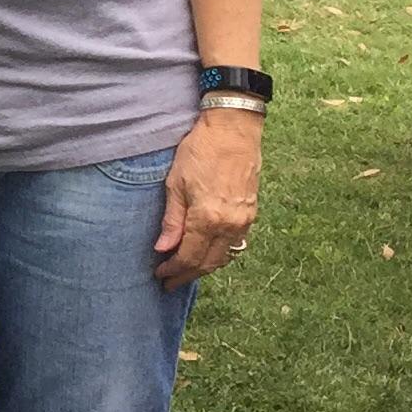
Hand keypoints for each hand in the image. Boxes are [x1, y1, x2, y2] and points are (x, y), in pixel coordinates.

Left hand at [154, 108, 261, 285]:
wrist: (234, 129)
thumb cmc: (201, 150)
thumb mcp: (175, 183)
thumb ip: (172, 220)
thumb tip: (163, 248)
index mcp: (208, 218)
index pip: (189, 257)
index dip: (174, 270)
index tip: (160, 275)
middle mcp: (230, 224)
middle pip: (209, 263)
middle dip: (188, 275)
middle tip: (170, 282)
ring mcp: (244, 220)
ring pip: (224, 256)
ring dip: (205, 267)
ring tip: (186, 271)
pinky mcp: (251, 212)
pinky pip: (235, 243)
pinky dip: (219, 253)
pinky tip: (206, 252)